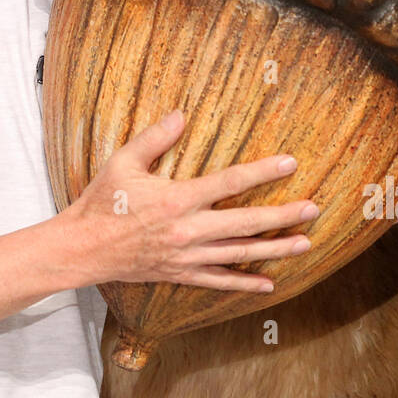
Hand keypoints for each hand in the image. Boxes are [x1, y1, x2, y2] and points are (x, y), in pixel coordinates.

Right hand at [65, 111, 318, 292]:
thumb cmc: (102, 202)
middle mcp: (187, 230)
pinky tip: (268, 284)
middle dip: (282, 216)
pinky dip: (244, 283)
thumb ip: (154, 138)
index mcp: (176, 199)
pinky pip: (218, 280)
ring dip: (274, 249)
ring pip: (239, 254)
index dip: (262, 172)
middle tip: (313, 209)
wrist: (83, 248)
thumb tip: (181, 114)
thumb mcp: (123, 162)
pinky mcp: (180, 273)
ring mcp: (186, 256)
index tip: (289, 163)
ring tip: (304, 244)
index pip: (229, 183)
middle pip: (245, 223)